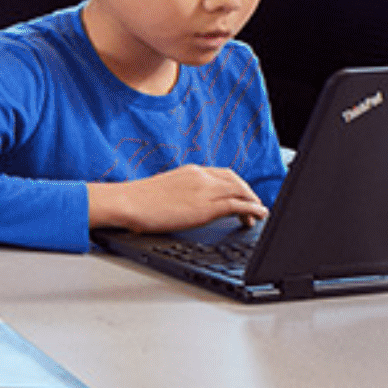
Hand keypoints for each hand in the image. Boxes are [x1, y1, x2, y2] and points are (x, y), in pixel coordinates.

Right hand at [87, 166, 268, 233]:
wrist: (127, 202)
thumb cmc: (137, 200)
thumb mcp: (164, 190)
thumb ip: (181, 192)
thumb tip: (185, 203)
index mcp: (190, 171)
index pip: (223, 174)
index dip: (238, 185)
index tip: (242, 194)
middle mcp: (201, 176)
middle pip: (236, 180)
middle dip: (249, 193)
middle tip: (255, 206)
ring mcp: (204, 190)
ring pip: (241, 191)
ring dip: (254, 202)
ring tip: (259, 214)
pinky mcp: (206, 207)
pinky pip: (238, 205)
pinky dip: (253, 209)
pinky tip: (258, 215)